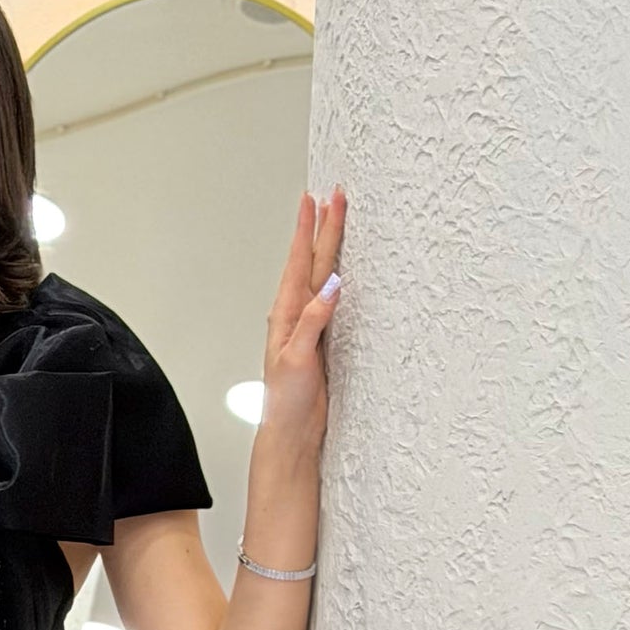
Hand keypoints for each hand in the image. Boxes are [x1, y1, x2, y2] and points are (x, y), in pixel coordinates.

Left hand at [261, 185, 345, 449]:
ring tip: (334, 220)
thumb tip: (331, 285)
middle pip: (314, 261)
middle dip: (323, 228)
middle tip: (334, 196)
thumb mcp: (297, 358)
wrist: (291, 432)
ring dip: (328, 248)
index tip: (316, 200)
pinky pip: (331, 299)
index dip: (309, 231)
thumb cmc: (286, 402)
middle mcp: (296, 315)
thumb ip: (313, 321)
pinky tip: (343, 271)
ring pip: (322, 276)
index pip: (301, 262)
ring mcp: (309, 326)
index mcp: (287, 314)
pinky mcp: (322, 339)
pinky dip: (337, 278)